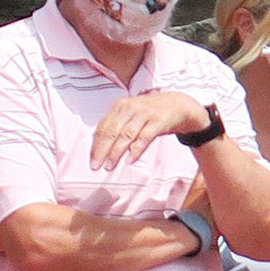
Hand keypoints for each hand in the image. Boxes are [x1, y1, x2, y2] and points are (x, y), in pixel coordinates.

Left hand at [89, 90, 215, 170]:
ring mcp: (144, 114)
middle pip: (111, 132)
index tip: (91, 160)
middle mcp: (129, 108)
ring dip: (116, 152)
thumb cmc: (152, 113)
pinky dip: (136, 149)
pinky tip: (130, 160)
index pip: (102, 127)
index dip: (95, 145)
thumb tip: (100, 145)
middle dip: (102, 150)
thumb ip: (118, 126)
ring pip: (125, 135)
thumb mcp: (132, 115)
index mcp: (119, 106)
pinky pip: (144, 137)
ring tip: (110, 166)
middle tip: (96, 166)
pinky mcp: (158, 121)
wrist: (178, 104)